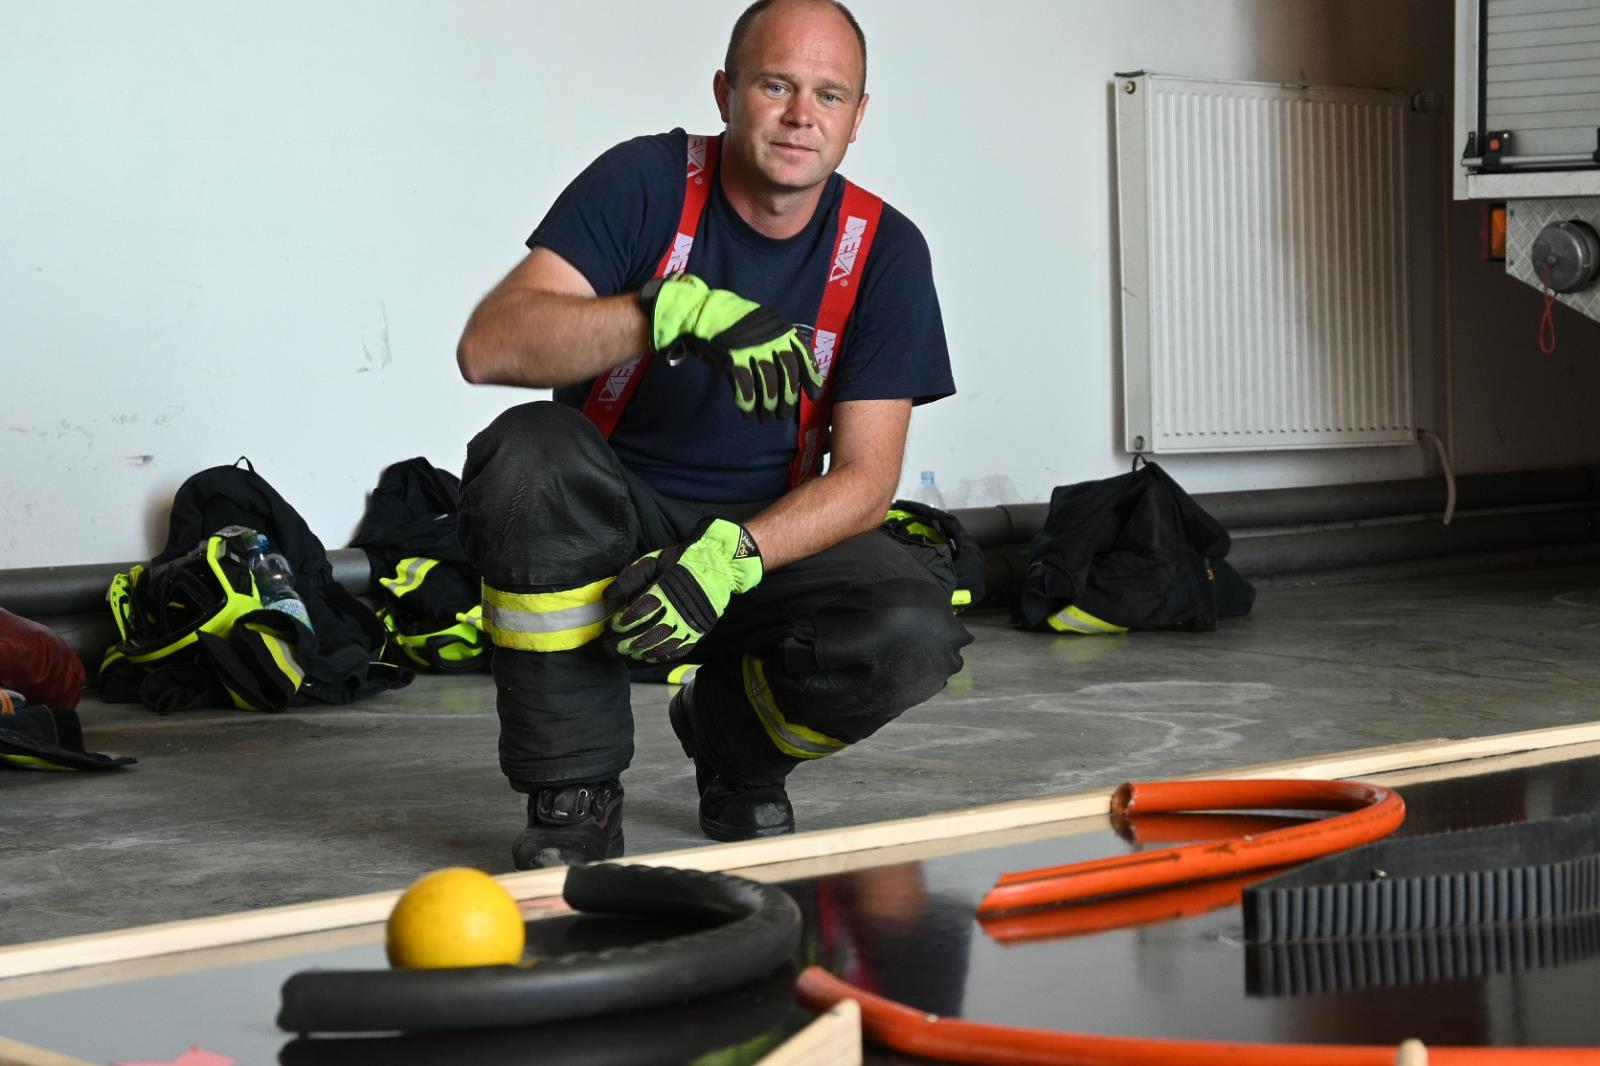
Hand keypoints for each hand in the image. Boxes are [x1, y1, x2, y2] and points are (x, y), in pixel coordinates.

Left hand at [602, 519, 762, 661]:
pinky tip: (647, 657)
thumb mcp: (654, 562)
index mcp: (667, 590)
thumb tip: (608, 595)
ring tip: (626, 653)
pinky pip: (679, 651)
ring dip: (641, 652)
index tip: (612, 625)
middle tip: (609, 647)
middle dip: (625, 643)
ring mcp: (691, 625)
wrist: (717, 565)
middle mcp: (680, 611)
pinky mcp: (699, 632)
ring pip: (663, 647)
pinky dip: (661, 656)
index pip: (640, 612)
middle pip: (648, 635)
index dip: (622, 622)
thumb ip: (630, 578)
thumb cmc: (681, 562)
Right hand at [646, 274, 823, 420]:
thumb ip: (779, 343)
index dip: (811, 376)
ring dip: (769, 404)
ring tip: (766, 417)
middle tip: (784, 414)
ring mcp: (752, 347)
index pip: (803, 354)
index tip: (814, 395)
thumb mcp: (763, 326)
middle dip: (788, 397)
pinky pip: (744, 385)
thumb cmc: (735, 323)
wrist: (703, 310)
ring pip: (767, 382)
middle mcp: (770, 337)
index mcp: (780, 329)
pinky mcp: (733, 356)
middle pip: (787, 372)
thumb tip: (792, 375)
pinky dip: (747, 402)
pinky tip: (747, 411)